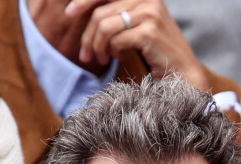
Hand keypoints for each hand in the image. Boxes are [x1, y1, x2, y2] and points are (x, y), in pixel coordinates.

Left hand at [65, 0, 209, 89]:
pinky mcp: (149, 31)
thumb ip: (116, 17)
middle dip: (88, 38)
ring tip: (103, 59)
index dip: (85, 1)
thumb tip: (83, 16)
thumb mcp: (134, 27)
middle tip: (86, 56)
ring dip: (98, 47)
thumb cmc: (153, 50)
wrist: (180, 70)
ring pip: (104, 27)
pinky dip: (112, 52)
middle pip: (100, 14)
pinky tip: (119, 58)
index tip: (70, 13)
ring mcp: (150, 13)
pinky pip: (115, 40)